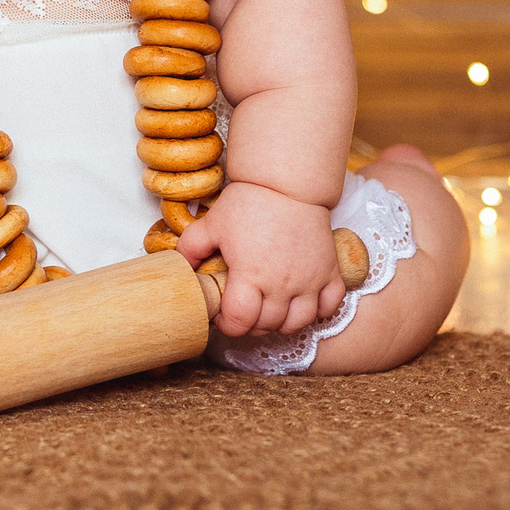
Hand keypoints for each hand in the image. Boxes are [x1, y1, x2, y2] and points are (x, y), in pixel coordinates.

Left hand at [177, 180, 345, 338]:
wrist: (288, 183)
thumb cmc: (250, 202)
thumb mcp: (212, 223)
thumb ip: (190, 247)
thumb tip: (179, 267)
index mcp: (250, 275)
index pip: (239, 322)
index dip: (227, 324)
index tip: (223, 313)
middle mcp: (282, 284)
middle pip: (266, 326)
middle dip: (250, 323)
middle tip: (244, 308)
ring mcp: (309, 281)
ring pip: (297, 323)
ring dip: (281, 322)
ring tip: (270, 307)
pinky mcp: (330, 272)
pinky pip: (329, 307)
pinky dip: (317, 311)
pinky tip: (302, 300)